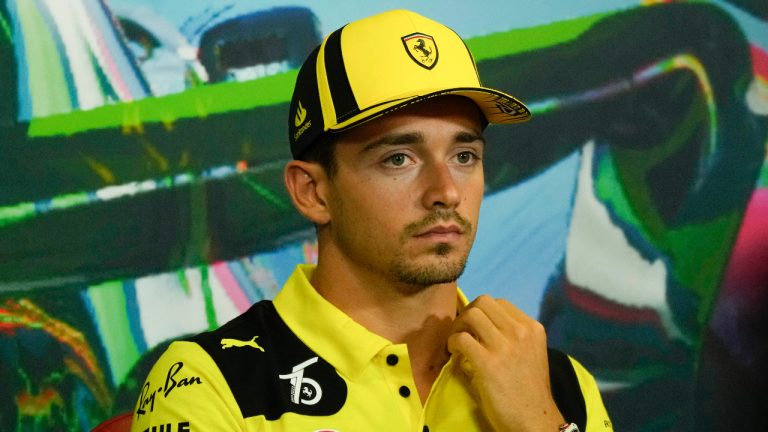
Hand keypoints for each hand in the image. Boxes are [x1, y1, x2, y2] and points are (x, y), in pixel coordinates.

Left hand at [447, 295, 563, 430]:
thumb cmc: (528, 392)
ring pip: (472, 314)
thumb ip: (511, 337)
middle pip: (484, 301)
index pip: (500, 303)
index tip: (474, 327)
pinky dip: (452, 343)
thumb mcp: (529, 354)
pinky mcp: (489, 363)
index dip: (482, 312)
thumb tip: (478, 326)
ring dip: (458, 325)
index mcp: (533, 328)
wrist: (534, 421)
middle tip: (462, 330)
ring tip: (457, 342)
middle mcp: (521, 332)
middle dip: (467, 313)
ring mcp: (506, 346)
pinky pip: (461, 338)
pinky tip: (454, 354)